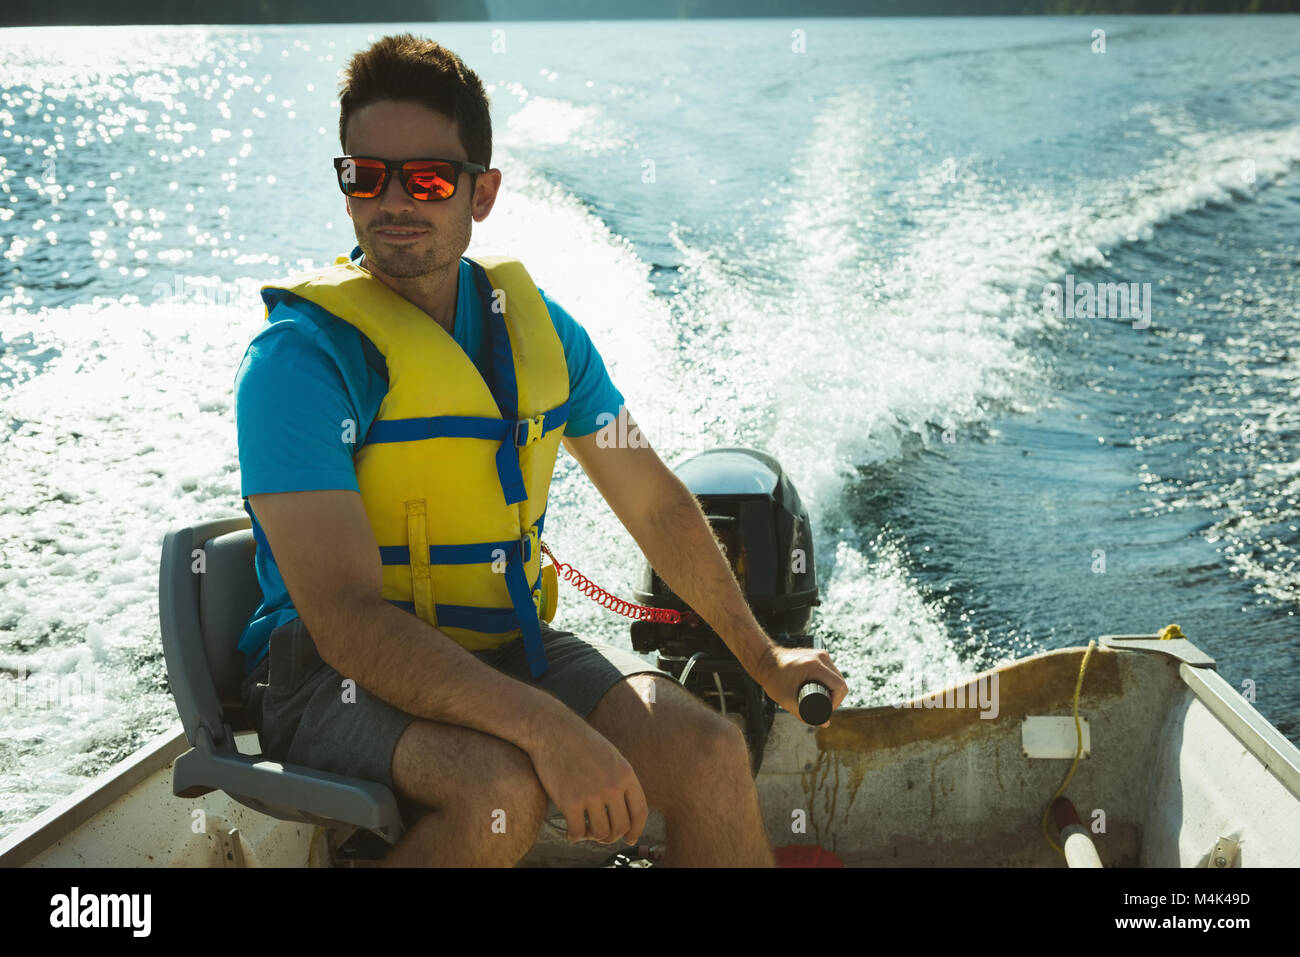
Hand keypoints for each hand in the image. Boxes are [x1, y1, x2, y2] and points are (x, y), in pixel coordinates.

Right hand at [526, 708, 648, 845]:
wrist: (552, 729)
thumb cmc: (579, 742)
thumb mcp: (610, 755)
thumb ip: (620, 779)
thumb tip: (626, 808)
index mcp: (625, 774)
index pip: (639, 812)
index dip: (636, 830)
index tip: (629, 839)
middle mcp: (612, 786)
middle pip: (620, 826)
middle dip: (612, 836)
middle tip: (601, 835)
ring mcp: (591, 794)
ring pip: (600, 833)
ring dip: (593, 836)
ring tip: (585, 831)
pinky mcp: (569, 801)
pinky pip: (577, 832)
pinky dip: (575, 836)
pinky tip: (571, 832)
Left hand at [752, 644, 847, 727]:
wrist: (764, 659)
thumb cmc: (772, 679)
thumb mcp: (786, 700)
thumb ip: (804, 715)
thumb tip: (826, 724)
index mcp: (815, 666)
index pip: (840, 687)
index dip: (836, 703)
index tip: (825, 710)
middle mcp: (821, 657)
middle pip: (840, 682)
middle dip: (835, 698)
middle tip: (822, 708)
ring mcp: (820, 654)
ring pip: (837, 676)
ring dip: (833, 689)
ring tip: (820, 699)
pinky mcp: (818, 654)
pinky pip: (830, 671)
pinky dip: (828, 682)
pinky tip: (819, 689)